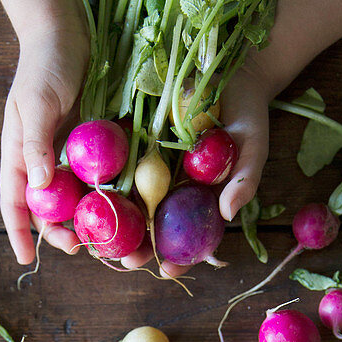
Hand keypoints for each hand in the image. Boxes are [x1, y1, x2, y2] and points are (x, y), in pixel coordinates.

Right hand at [0, 24, 89, 265]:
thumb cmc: (44, 63)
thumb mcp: (37, 101)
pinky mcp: (94, 145)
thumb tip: (39, 185)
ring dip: (91, 219)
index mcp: (20, 154)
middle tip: (82, 248)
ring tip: (108, 237)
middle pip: (50, 208)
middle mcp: (44, 160)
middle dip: (62, 233)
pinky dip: (111, 193)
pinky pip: (102, 176)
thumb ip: (36, 142)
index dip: (18, 233)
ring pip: (78, 197)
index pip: (14, 202)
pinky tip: (128, 206)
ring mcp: (70, 154)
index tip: (25, 259)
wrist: (68, 30)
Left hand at [122, 55, 271, 278]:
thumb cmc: (247, 113)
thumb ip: (244, 179)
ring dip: (114, 220)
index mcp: (197, 199)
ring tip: (101, 238)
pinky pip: (114, 159)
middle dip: (138, 247)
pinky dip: (101, 176)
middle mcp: (170, 187)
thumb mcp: (253, 145)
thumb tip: (228, 214)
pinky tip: (88, 190)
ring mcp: (148, 164)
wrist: (230, 70)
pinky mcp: (131, 137)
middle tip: (128, 260)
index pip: (187, 238)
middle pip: (151, 226)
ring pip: (128, 199)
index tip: (168, 271)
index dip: (178, 258)